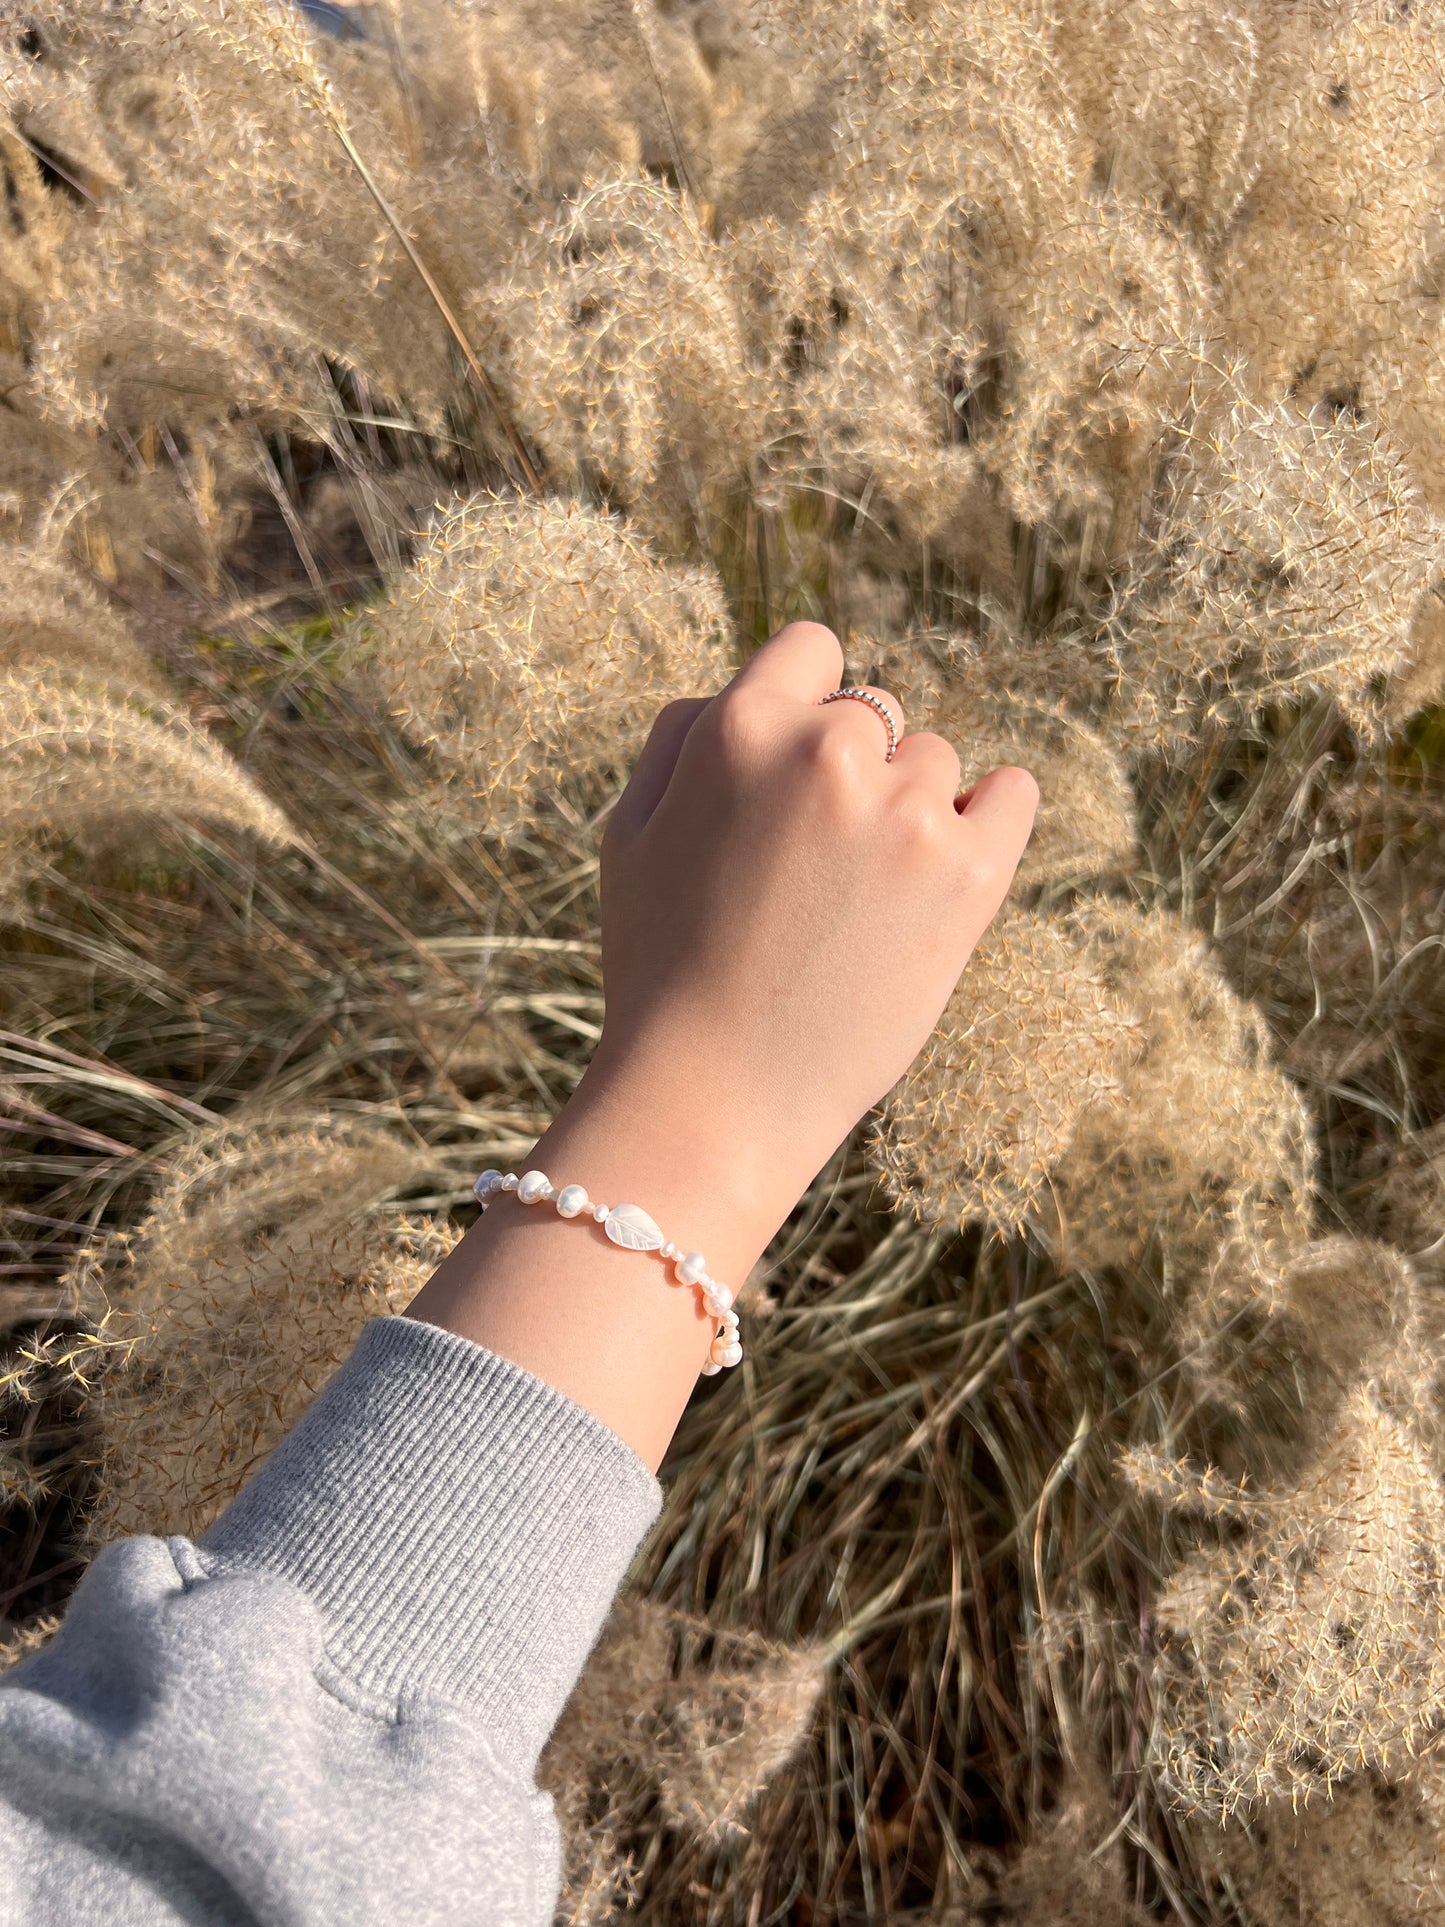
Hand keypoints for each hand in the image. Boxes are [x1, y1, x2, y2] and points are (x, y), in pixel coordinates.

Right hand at [409, 622, 1036, 1464]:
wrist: (714, 1095)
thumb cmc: (659, 967)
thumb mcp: (627, 834)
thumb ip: (681, 740)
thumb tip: (732, 694)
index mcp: (740, 727)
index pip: (811, 649)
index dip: (805, 704)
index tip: (798, 768)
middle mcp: (830, 751)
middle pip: (873, 712)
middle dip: (849, 770)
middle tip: (813, 864)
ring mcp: (906, 811)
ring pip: (932, 764)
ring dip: (904, 811)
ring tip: (856, 902)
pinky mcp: (969, 874)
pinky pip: (1011, 795)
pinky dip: (991, 816)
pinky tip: (953, 860)